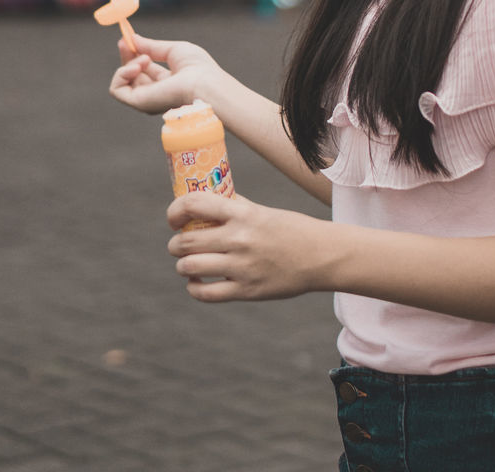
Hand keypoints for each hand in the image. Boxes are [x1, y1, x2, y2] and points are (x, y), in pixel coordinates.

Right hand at [109, 33, 224, 114]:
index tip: (128, 38)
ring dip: (128, 63)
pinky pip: (116, 90)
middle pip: (132, 74)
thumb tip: (133, 39)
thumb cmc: (197, 67)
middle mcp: (156, 93)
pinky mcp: (139, 103)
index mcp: (167, 82)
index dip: (135, 53)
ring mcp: (147, 100)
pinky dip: (121, 74)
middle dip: (126, 56)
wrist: (204, 84)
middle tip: (124, 41)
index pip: (144, 68)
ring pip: (122, 81)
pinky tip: (136, 66)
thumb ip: (152, 46)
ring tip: (145, 58)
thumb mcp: (173, 50)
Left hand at [166, 192, 327, 302]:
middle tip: (177, 245)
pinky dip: (193, 289)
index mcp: (242, 213)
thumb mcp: (262, 211)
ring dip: (182, 266)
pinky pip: (205, 294)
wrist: (320, 256)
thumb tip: (208, 201)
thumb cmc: (290, 229)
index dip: (175, 211)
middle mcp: (238, 238)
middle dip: (175, 244)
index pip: (193, 204)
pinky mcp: (246, 290)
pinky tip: (196, 283)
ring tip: (186, 265)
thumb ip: (234, 207)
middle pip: (185, 242)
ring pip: (189, 267)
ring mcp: (241, 267)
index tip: (174, 219)